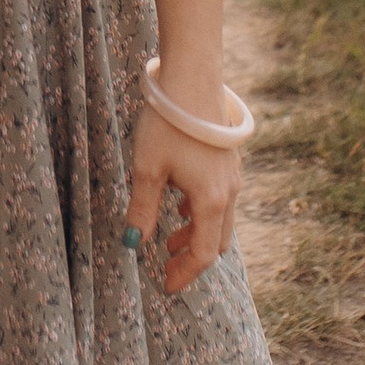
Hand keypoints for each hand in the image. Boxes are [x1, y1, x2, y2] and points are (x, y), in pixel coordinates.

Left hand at [126, 93, 240, 293]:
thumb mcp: (147, 169)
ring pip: (219, 219)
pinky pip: (219, 198)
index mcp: (211, 200)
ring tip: (168, 239)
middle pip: (217, 240)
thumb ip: (142, 209)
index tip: (166, 285)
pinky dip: (202, 211)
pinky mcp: (227, 159)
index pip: (205, 253)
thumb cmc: (168, 124)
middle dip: (192, 257)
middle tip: (166, 267)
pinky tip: (181, 204)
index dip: (185, 273)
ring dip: (196, 234)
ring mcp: (232, 174)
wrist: (192, 79)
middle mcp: (229, 191)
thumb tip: (132, 243)